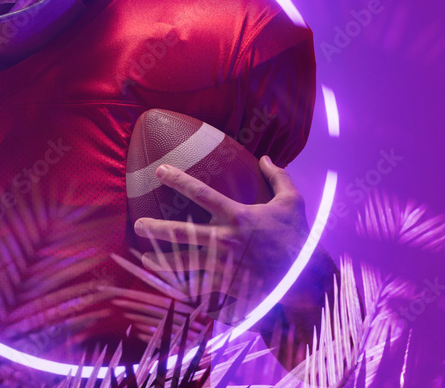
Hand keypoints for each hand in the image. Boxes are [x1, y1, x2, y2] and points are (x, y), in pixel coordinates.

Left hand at [133, 156, 333, 325]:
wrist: (306, 278)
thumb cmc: (297, 237)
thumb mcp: (293, 202)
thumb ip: (278, 177)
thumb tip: (266, 157)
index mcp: (238, 216)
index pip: (201, 193)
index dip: (178, 179)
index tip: (160, 171)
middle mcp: (226, 240)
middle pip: (182, 232)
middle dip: (156, 228)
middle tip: (138, 225)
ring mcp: (224, 265)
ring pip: (184, 264)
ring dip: (161, 262)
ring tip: (145, 259)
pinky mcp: (227, 286)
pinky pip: (199, 287)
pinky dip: (182, 288)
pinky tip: (169, 286)